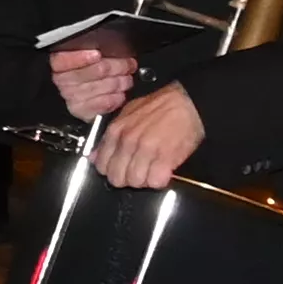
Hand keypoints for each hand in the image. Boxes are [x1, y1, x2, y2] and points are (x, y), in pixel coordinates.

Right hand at [49, 38, 139, 122]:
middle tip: (128, 65)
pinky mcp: (82, 110)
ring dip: (119, 82)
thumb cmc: (88, 67)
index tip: (97, 54)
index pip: (64, 60)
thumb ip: (94, 47)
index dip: (81, 58)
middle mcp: (63, 80)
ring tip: (127, 79)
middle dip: (115, 67)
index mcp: (60, 62)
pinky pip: (103, 103)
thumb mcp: (88, 51)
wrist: (84, 93)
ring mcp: (72, 97)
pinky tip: (120, 94)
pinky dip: (115, 98)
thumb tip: (113, 44)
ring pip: (101, 86)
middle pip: (92, 71)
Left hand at [90, 80, 205, 189]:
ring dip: (145, 180)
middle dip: (127, 179)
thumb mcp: (128, 114)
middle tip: (139, 171)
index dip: (112, 171)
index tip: (121, 169)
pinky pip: (155, 181)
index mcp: (116, 131)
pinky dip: (160, 180)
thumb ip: (111, 137)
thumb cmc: (161, 106)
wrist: (188, 101)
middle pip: (116, 178)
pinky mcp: (165, 158)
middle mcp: (128, 141)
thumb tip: (95, 156)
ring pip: (135, 182)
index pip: (101, 165)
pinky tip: (164, 171)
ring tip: (153, 169)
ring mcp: (146, 150)